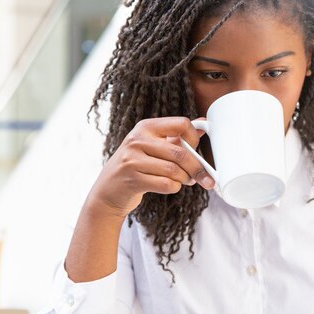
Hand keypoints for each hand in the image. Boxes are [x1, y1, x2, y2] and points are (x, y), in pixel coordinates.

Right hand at [85, 116, 214, 217]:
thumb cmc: (136, 165)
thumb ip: (176, 135)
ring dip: (185, 179)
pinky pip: (166, 184)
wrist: (108, 190)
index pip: (182, 124)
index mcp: (146, 127)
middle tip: (203, 176)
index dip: (194, 138)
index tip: (196, 150)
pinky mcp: (133, 180)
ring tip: (186, 180)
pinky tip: (171, 186)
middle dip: (196, 167)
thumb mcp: (151, 145)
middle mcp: (137, 140)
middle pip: (180, 152)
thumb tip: (204, 123)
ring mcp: (133, 160)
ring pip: (174, 170)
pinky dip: (174, 187)